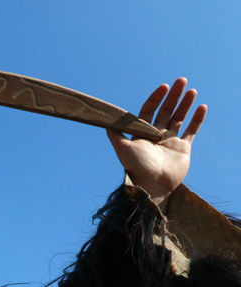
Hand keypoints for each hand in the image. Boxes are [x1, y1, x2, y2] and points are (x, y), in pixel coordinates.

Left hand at [106, 78, 206, 208]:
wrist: (152, 185)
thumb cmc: (136, 167)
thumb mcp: (122, 148)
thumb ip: (115, 133)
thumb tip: (104, 119)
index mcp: (142, 133)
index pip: (149, 110)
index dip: (156, 98)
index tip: (164, 87)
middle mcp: (156, 135)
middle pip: (166, 111)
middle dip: (173, 96)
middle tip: (181, 80)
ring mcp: (170, 141)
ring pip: (179, 118)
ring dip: (185, 104)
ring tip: (192, 90)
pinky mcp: (183, 149)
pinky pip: (191, 131)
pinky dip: (197, 119)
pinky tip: (201, 106)